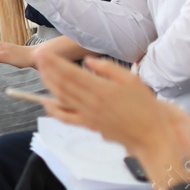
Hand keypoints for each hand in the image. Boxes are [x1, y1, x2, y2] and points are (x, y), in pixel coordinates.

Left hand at [38, 54, 189, 189]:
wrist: (152, 136)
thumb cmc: (146, 107)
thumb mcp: (132, 81)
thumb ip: (108, 69)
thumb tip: (88, 62)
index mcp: (101, 89)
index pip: (71, 73)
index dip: (54, 63)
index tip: (42, 53)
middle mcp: (91, 102)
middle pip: (62, 84)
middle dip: (47, 69)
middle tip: (38, 58)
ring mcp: (87, 115)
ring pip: (61, 98)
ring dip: (48, 84)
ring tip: (40, 72)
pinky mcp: (88, 126)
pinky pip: (67, 118)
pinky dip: (53, 110)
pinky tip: (45, 102)